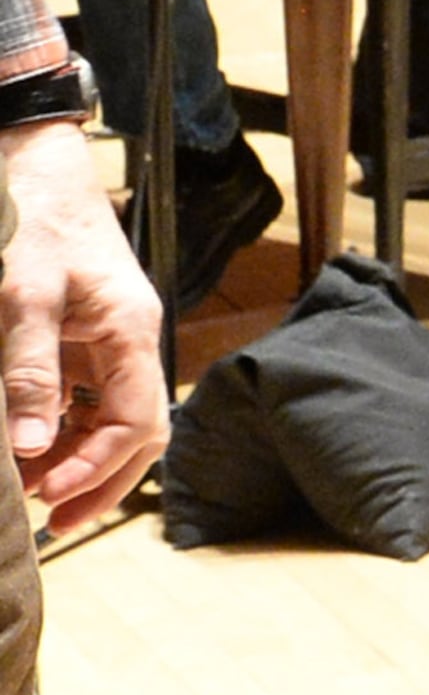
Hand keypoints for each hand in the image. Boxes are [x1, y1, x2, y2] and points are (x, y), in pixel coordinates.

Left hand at [0, 117, 163, 535]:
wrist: (39, 173)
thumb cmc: (35, 227)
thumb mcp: (23, 298)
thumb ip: (30, 370)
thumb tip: (31, 444)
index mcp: (131, 333)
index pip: (137, 422)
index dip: (99, 468)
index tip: (49, 497)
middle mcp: (131, 343)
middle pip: (140, 432)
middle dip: (101, 480)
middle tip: (52, 520)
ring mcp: (112, 342)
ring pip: (114, 419)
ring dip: (81, 459)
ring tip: (34, 490)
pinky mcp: (88, 339)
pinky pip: (88, 399)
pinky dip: (63, 430)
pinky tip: (30, 444)